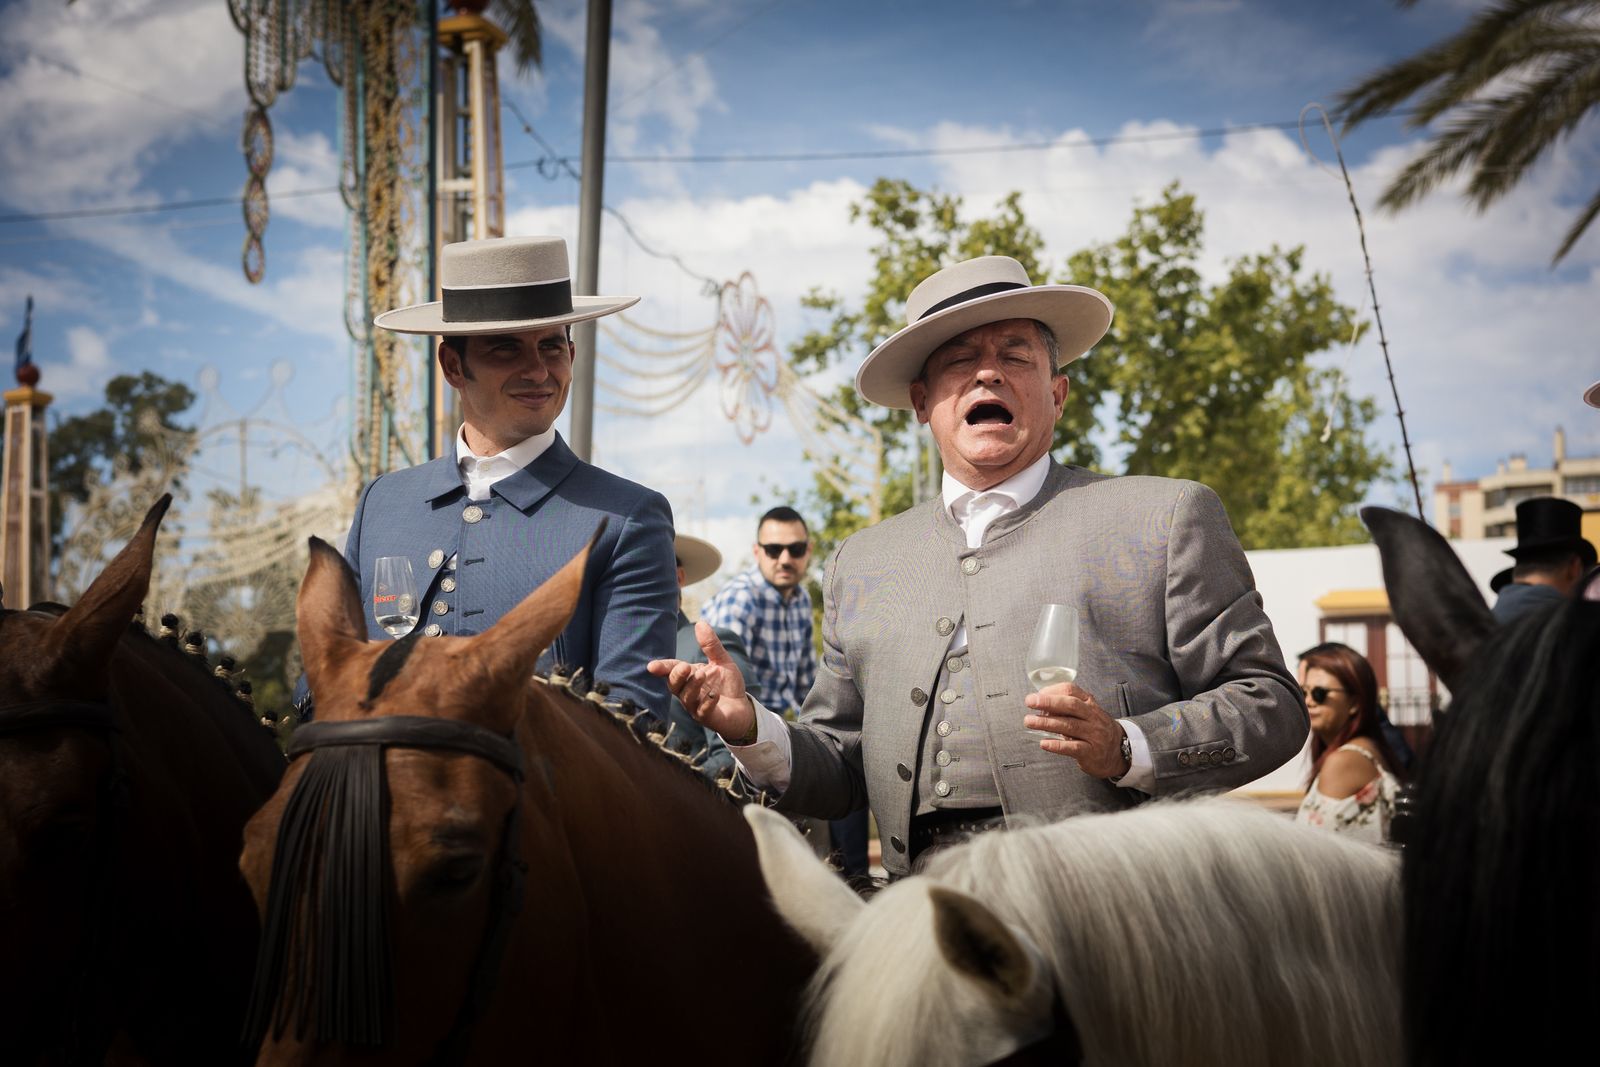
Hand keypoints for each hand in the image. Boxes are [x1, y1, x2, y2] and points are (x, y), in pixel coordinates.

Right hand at [646, 622, 755, 742]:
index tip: (652, 666)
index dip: (662, 668)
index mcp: (689, 676)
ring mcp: (696, 706)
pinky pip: (702, 712)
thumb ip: (711, 645)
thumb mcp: (722, 661)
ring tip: (704, 674)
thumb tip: (700, 623)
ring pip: (687, 698)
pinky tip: (714, 695)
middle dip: (676, 676)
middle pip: (674, 685)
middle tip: (685, 666)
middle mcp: (688, 692)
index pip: (672, 670)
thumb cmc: (728, 685)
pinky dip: (706, 703)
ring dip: (693, 686)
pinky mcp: (708, 718)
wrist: (743, 708)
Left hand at [1024, 682, 1129, 778]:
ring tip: (1029, 721)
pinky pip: (1073, 748)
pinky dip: (1057, 745)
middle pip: (1070, 705)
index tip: (1036, 695)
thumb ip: (1066, 707)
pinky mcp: (1091, 752)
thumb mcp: (1086, 713)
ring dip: (1046, 723)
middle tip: (1030, 702)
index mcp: (1089, 703)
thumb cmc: (1095, 729)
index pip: (1071, 691)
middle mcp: (1093, 717)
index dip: (1052, 691)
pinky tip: (1043, 743)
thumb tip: (1040, 704)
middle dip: (1048, 702)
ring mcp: (1094, 734)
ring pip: (1069, 726)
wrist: (1118, 751)